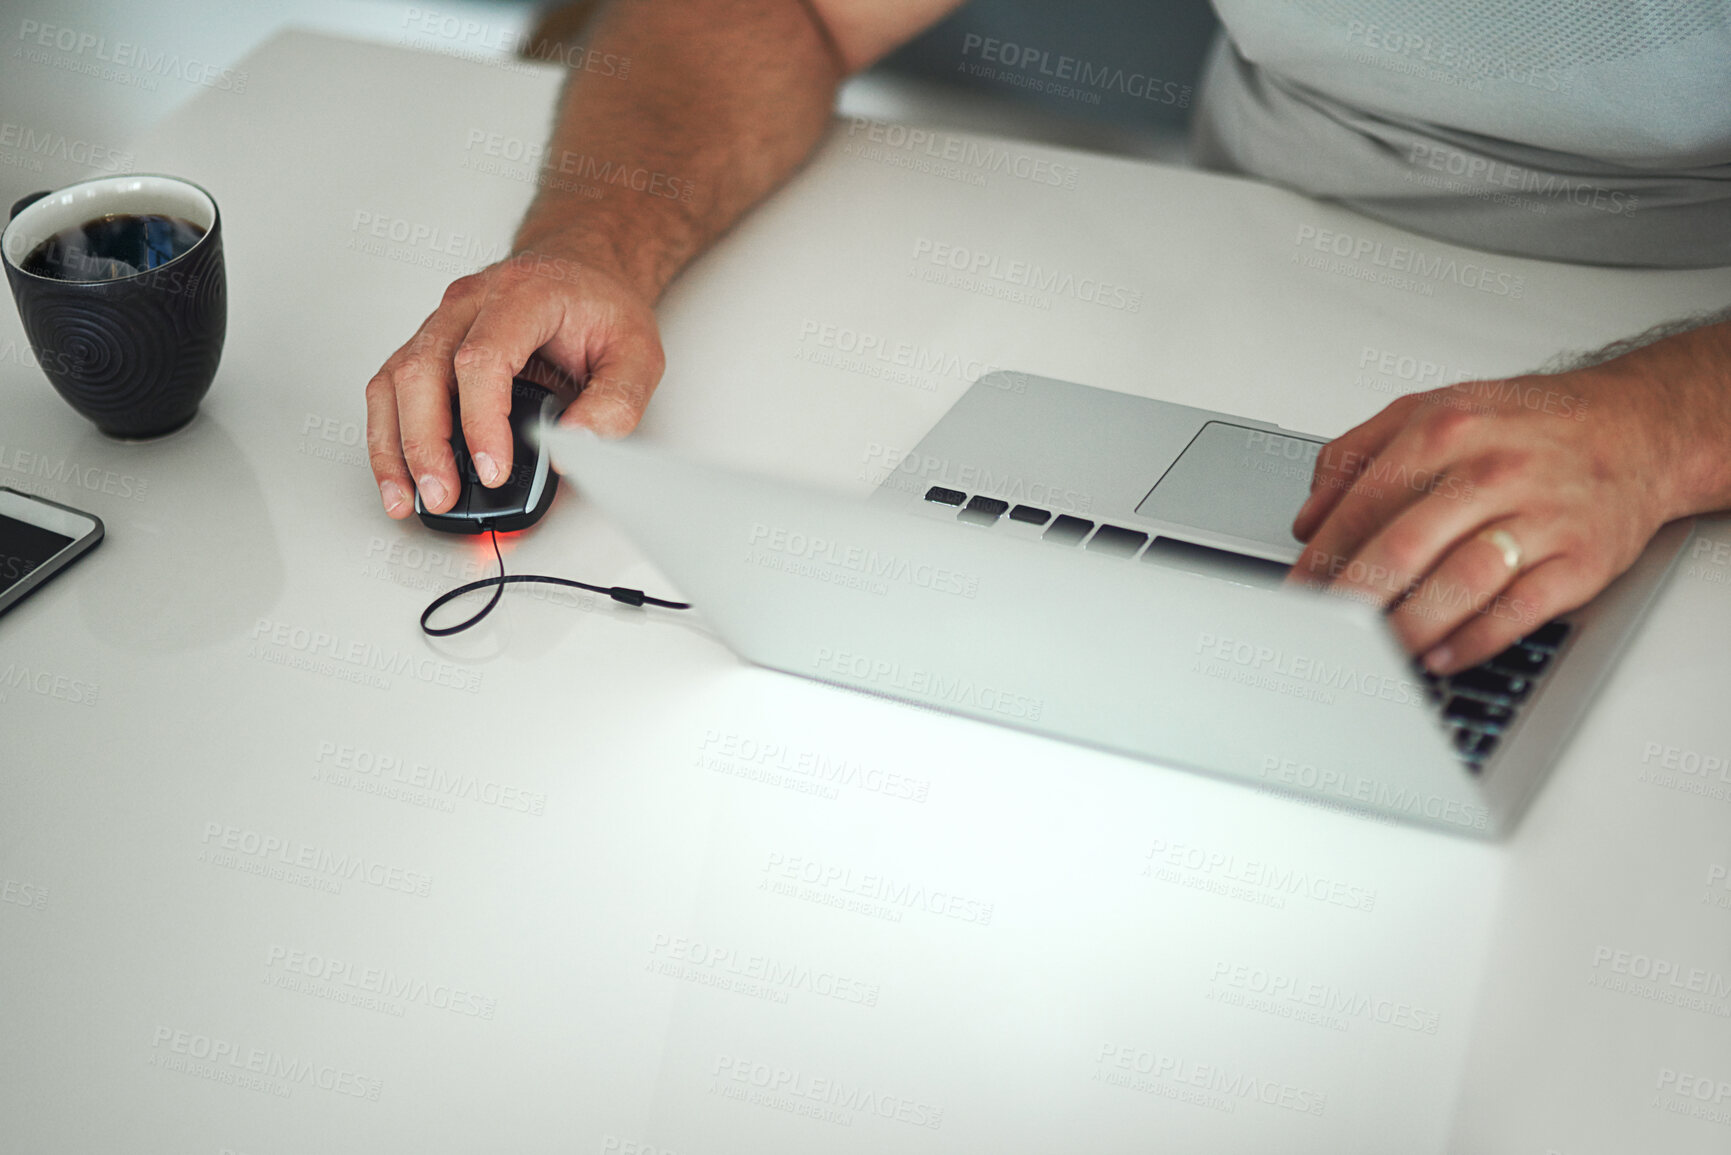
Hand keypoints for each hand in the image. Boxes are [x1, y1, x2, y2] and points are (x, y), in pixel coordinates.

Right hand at [364, 247, 665, 518]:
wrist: (581, 269)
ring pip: (395, 381)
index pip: (483, 358)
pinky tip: (400, 476)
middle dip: (426, 443)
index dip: (481, 420)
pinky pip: (391, 389)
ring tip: (406, 499)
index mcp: (522, 296)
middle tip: (443, 496)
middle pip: (422, 370)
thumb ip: (615, 401)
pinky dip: (390, 436)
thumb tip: (574, 445)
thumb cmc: (601, 306)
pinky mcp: (428, 346)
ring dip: (396, 445)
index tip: (492, 469)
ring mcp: (441, 322)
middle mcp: (470, 303)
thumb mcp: (638, 352)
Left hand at [1286, 363, 1681, 674]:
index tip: (1296, 590)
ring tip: (1373, 652)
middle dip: (1354, 596)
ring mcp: (1541, 517)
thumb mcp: (1433, 409)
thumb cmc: (1528, 424)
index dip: (1322, 553)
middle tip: (1323, 630)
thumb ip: (1355, 453)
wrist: (1640, 428)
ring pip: (1459, 583)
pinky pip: (1519, 611)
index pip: (1365, 501)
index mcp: (1446, 430)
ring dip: (1408, 626)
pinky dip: (1473, 640)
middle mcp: (1493, 471)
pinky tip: (1438, 655)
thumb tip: (1305, 517)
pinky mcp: (1583, 561)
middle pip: (1406, 545)